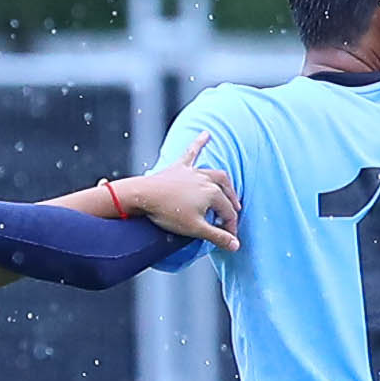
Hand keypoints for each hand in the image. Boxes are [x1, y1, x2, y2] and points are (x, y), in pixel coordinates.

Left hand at [118, 136, 241, 248]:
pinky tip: (206, 134)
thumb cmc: (168, 213)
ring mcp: (192, 172)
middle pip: (226, 192)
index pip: (228, 212)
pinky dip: (199, 143)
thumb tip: (236, 245)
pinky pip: (191, 152)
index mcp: (213, 194)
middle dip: (231, 205)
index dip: (230, 226)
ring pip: (215, 174)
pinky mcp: (179, 167)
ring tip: (229, 188)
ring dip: (224, 182)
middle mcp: (206, 179)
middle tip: (232, 216)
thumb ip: (217, 236)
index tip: (228, 238)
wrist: (143, 196)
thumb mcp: (195, 229)